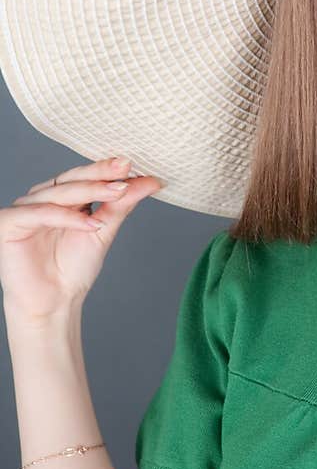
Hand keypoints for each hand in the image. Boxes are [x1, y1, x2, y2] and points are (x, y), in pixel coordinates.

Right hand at [0, 155, 163, 323]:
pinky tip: (91, 222)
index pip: (84, 177)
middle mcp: (41, 199)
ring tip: (118, 193)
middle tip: (126, 169)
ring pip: (58, 194)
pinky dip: (67, 217)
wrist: (54, 303)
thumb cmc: (73, 269)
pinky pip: (40, 214)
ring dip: (90, 192)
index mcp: (61, 198)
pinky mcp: (8, 223)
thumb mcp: (103, 231)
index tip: (133, 165)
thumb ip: (121, 205)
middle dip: (101, 174)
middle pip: (72, 180)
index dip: (107, 170)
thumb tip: (150, 182)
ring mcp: (24, 209)